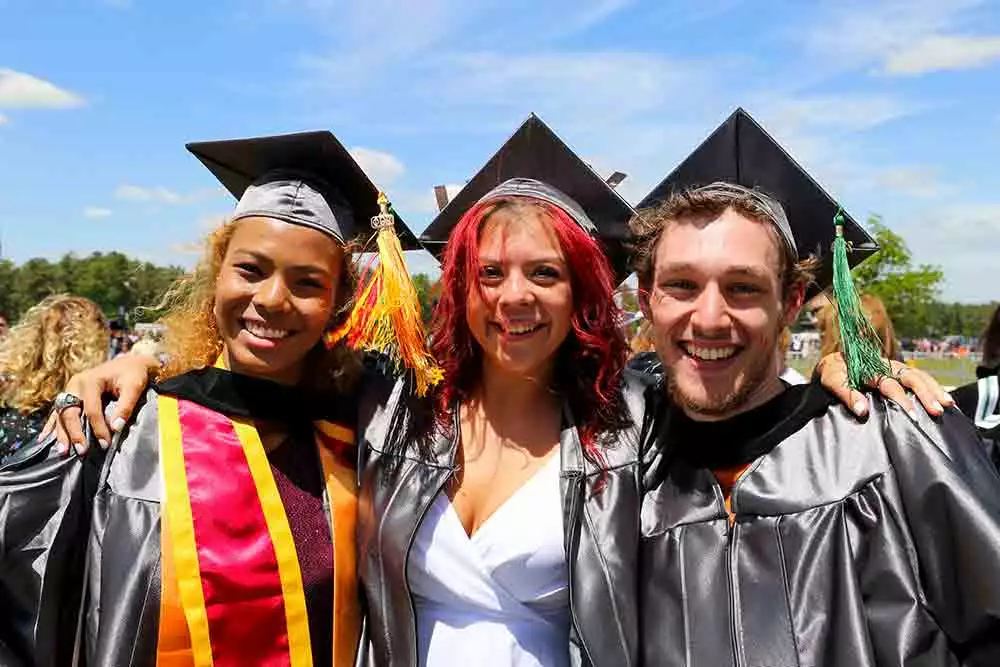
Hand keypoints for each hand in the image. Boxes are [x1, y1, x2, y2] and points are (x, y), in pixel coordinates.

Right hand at [40, 354, 160, 454]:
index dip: (98, 428)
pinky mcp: (70, 395)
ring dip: (61, 433)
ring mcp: (70, 390)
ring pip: (61, 414)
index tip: (106, 444)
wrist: (129, 363)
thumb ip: (125, 406)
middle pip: (70, 412)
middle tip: (81, 451)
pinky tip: (45, 438)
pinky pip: (58, 412)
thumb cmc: (133, 374)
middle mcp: (75, 384)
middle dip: (75, 433)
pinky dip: (53, 425)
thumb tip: (116, 428)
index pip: (91, 409)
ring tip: (63, 451)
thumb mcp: (134, 387)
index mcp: (91, 380)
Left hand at [816, 354, 953, 417]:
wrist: (833, 362)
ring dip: (934, 389)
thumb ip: (847, 395)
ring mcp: (895, 368)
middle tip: (937, 410)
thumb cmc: (833, 373)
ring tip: (948, 405)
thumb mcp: (833, 381)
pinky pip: (920, 377)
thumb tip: (862, 411)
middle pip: (911, 377)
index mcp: (871, 368)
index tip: (912, 416)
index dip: (901, 400)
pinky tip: (945, 399)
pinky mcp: (899, 373)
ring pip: (919, 376)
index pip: (890, 384)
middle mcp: (887, 366)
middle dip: (925, 394)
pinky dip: (933, 387)